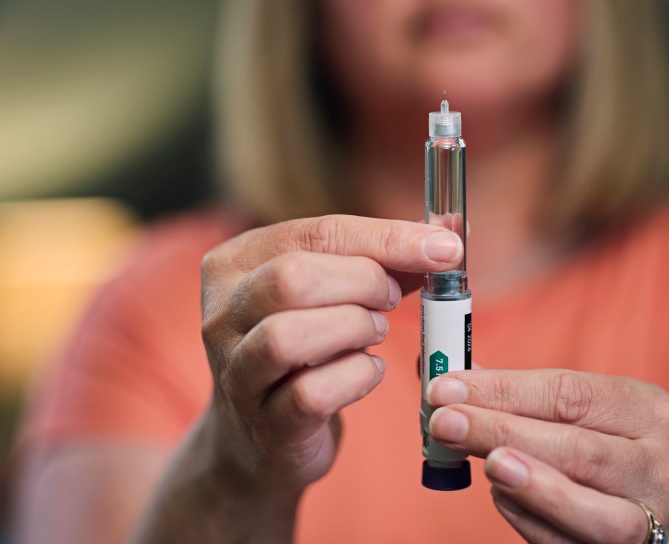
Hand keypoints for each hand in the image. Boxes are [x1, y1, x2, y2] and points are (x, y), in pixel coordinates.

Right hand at [199, 214, 462, 496]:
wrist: (261, 437)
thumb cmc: (306, 349)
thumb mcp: (329, 293)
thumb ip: (381, 261)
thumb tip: (447, 238)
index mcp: (234, 263)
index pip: (316, 232)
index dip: (388, 238)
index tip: (444, 248)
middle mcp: (221, 314)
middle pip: (293, 277)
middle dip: (362, 283)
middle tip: (389, 300)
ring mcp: (235, 372)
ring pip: (288, 336)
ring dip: (353, 328)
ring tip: (375, 333)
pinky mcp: (263, 423)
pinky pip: (311, 394)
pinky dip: (357, 377)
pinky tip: (368, 370)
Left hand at [426, 369, 668, 543]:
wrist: (630, 507)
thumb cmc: (586, 445)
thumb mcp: (565, 411)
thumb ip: (508, 393)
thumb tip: (435, 374)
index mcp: (648, 410)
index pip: (568, 393)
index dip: (502, 390)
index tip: (444, 387)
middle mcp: (660, 466)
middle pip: (577, 448)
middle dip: (501, 430)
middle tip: (444, 422)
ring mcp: (653, 520)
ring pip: (595, 512)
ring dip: (533, 485)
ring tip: (487, 463)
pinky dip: (533, 523)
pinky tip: (500, 498)